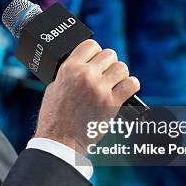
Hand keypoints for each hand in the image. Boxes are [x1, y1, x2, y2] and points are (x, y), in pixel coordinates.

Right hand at [33, 39, 138, 154]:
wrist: (60, 139)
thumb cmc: (54, 116)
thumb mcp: (55, 86)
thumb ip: (70, 72)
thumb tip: (83, 65)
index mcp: (69, 68)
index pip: (91, 45)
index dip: (94, 52)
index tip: (95, 60)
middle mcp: (86, 75)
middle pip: (109, 54)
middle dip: (108, 63)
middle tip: (104, 74)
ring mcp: (100, 89)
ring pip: (122, 67)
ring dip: (119, 74)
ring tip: (113, 82)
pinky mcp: (112, 103)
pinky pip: (132, 84)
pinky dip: (131, 86)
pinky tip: (124, 90)